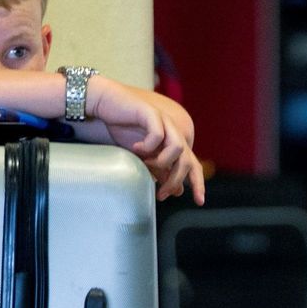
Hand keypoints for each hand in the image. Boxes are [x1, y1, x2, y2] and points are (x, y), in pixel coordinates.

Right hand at [90, 81, 205, 204]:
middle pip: (187, 161)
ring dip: (162, 162)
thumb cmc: (124, 130)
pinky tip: (135, 148)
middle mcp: (173, 133)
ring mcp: (164, 122)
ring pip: (178, 148)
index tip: (199, 202)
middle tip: (162, 194)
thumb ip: (161, 172)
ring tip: (146, 164)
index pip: (193, 165)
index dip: (198, 183)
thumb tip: (178, 191)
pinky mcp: (151, 114)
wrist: (106, 105)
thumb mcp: (144, 157)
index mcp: (173, 144)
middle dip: (176, 180)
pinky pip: (158, 135)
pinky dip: (148, 146)